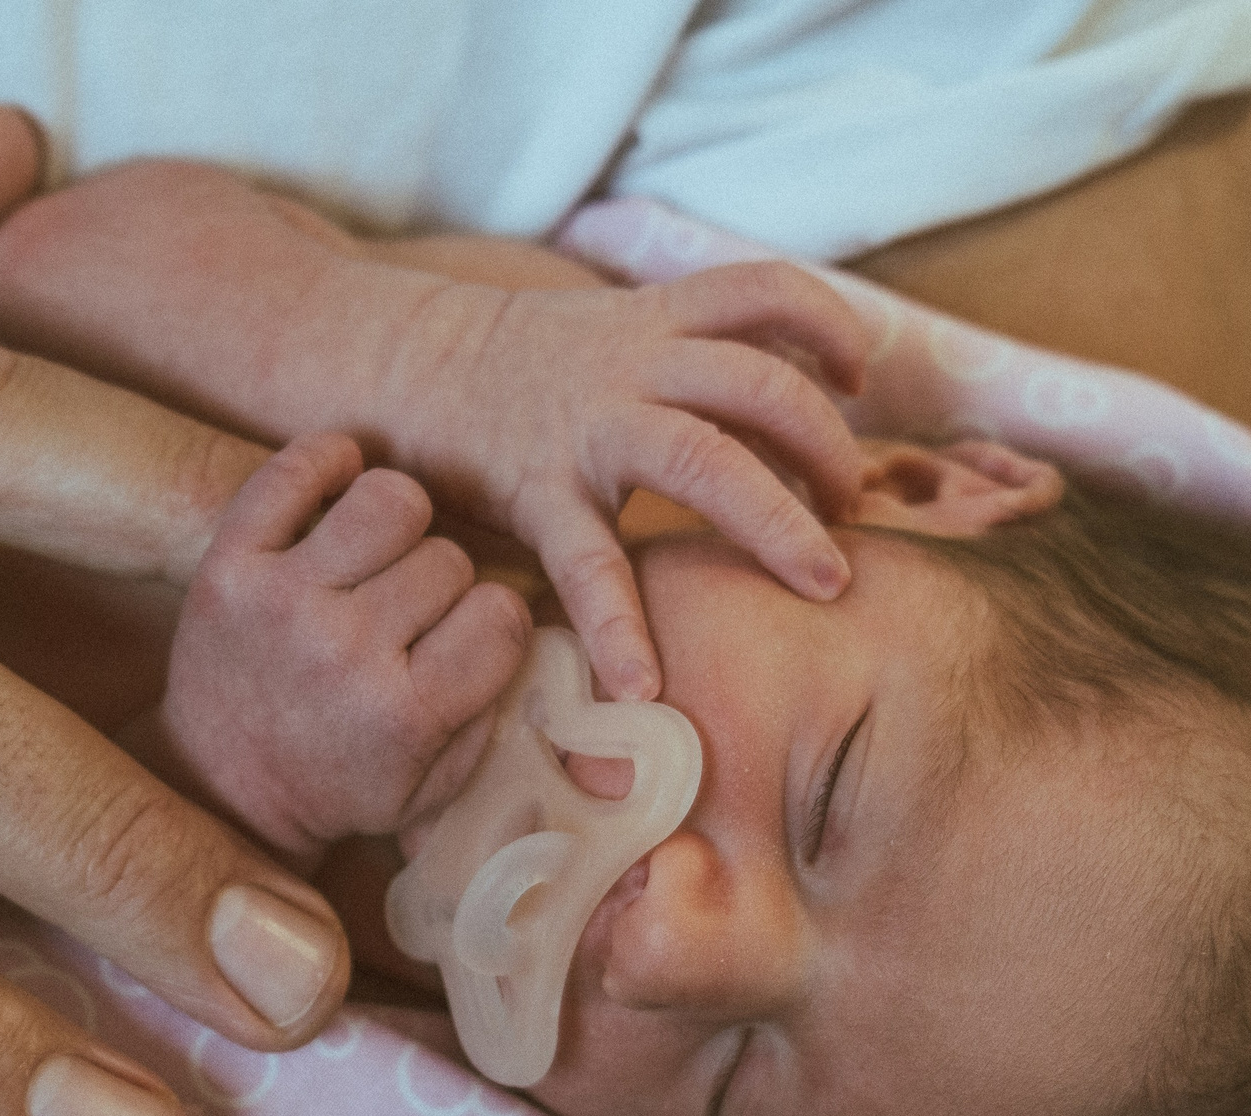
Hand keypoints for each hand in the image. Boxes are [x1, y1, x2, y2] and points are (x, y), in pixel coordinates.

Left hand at [136, 436, 529, 871]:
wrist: (221, 788)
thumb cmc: (340, 783)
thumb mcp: (432, 787)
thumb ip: (493, 715)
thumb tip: (536, 634)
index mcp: (404, 713)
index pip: (502, 617)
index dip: (496, 622)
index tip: (471, 638)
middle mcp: (346, 651)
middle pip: (449, 560)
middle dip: (443, 585)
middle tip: (412, 614)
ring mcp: (283, 602)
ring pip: (391, 499)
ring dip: (399, 522)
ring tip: (381, 556)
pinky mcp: (230, 565)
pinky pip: (295, 471)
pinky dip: (327, 462)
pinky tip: (340, 489)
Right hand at [391, 261, 870, 699]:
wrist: (393, 361)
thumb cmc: (507, 367)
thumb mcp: (602, 330)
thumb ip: (674, 353)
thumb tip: (760, 398)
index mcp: (651, 320)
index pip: (765, 292)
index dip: (830, 328)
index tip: (857, 381)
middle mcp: (631, 364)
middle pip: (764, 386)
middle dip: (829, 450)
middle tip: (855, 510)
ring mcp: (587, 426)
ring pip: (710, 457)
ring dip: (780, 522)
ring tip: (825, 583)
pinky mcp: (537, 489)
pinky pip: (591, 565)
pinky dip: (620, 628)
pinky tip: (644, 688)